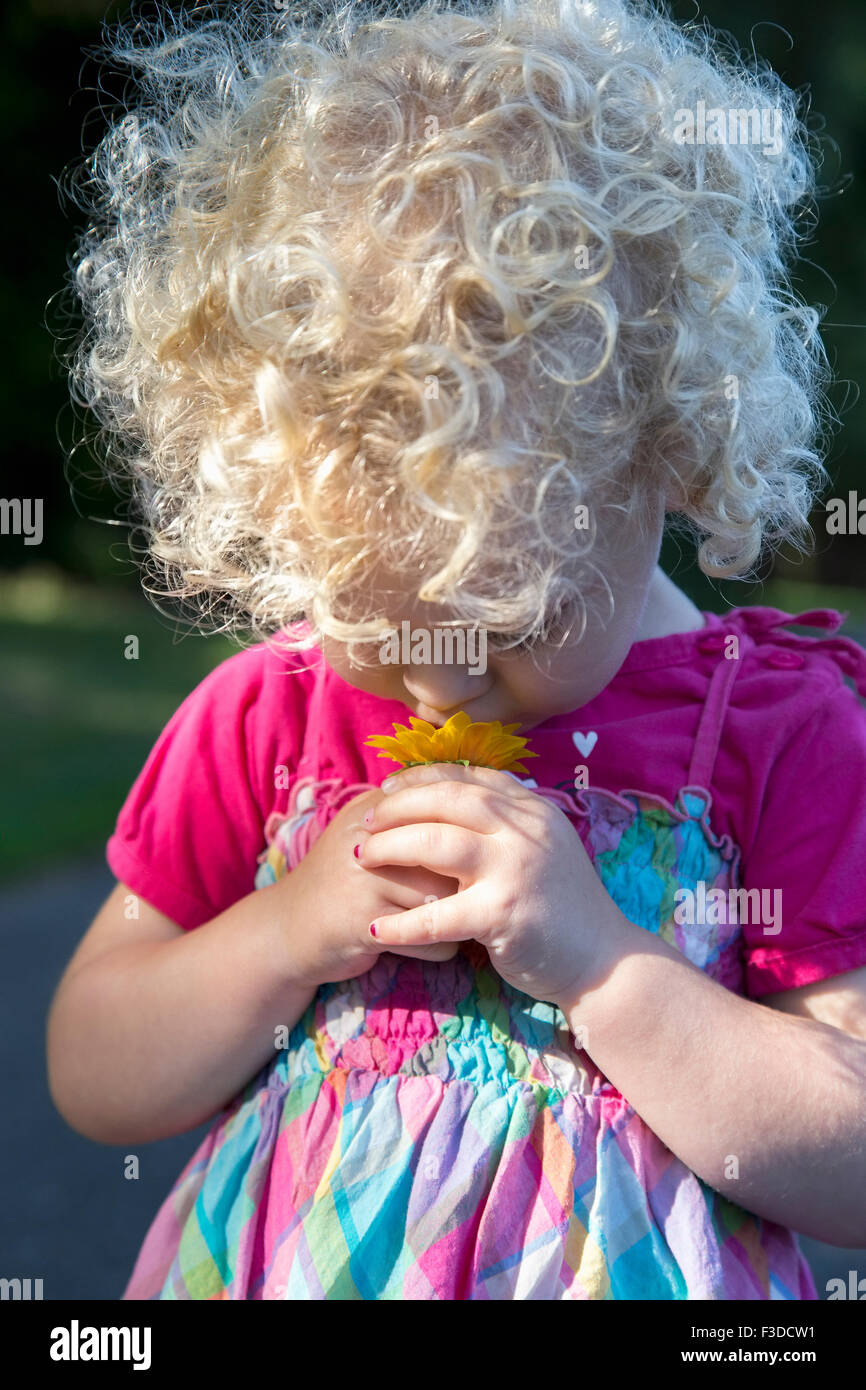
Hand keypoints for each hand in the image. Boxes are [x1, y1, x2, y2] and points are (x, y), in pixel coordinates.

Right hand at [275, 787, 462, 989]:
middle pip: (448, 854)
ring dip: (458, 917)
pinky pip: (430, 937)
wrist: (287, 929)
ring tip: (456, 923)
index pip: (442, 811)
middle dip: (466, 880)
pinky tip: (430, 946)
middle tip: (475, 896)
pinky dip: (440, 948)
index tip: (475, 863)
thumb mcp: (369, 837)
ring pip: (445, 897)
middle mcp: (368, 838)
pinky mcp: (363, 924)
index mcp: (373, 809)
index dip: (465, 840)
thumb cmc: (344, 882)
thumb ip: (412, 818)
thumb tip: (480, 806)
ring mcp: (364, 880)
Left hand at [358, 763, 628, 1007]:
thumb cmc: (566, 909)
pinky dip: (402, 924)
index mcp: (534, 811)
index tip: (388, 787)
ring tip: (362, 858)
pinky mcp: (505, 913)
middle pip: (447, 799)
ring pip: (436, 842)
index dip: (422, 778)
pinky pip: (439, 915)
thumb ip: (508, 824)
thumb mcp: (544, 849)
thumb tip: (455, 800)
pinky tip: (375, 929)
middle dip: (398, 806)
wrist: (606, 962)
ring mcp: (516, 869)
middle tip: (366, 820)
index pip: (469, 777)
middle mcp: (526, 830)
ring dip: (391, 848)